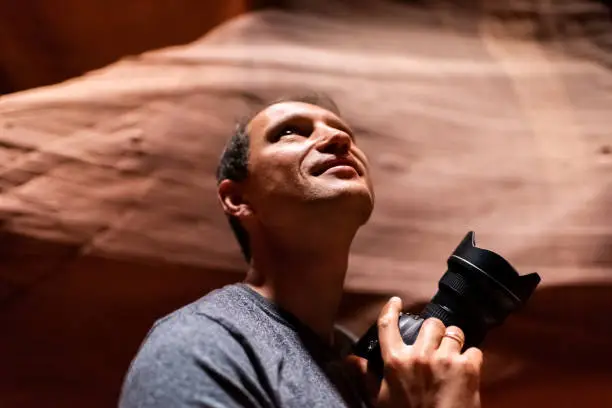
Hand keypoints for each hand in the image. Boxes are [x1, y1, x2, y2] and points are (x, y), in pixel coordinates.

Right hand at [347, 297, 482, 407]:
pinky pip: (474, 350)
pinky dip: (471, 359)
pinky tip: (465, 371)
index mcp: (395, 362)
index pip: (388, 325)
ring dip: (454, 342)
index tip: (395, 302)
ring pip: (454, 332)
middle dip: (434, 332)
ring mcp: (445, 360)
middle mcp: (419, 356)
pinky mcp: (468, 368)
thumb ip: (366, 376)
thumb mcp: (380, 400)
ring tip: (452, 355)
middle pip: (430, 324)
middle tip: (435, 344)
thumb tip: (350, 360)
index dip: (391, 309)